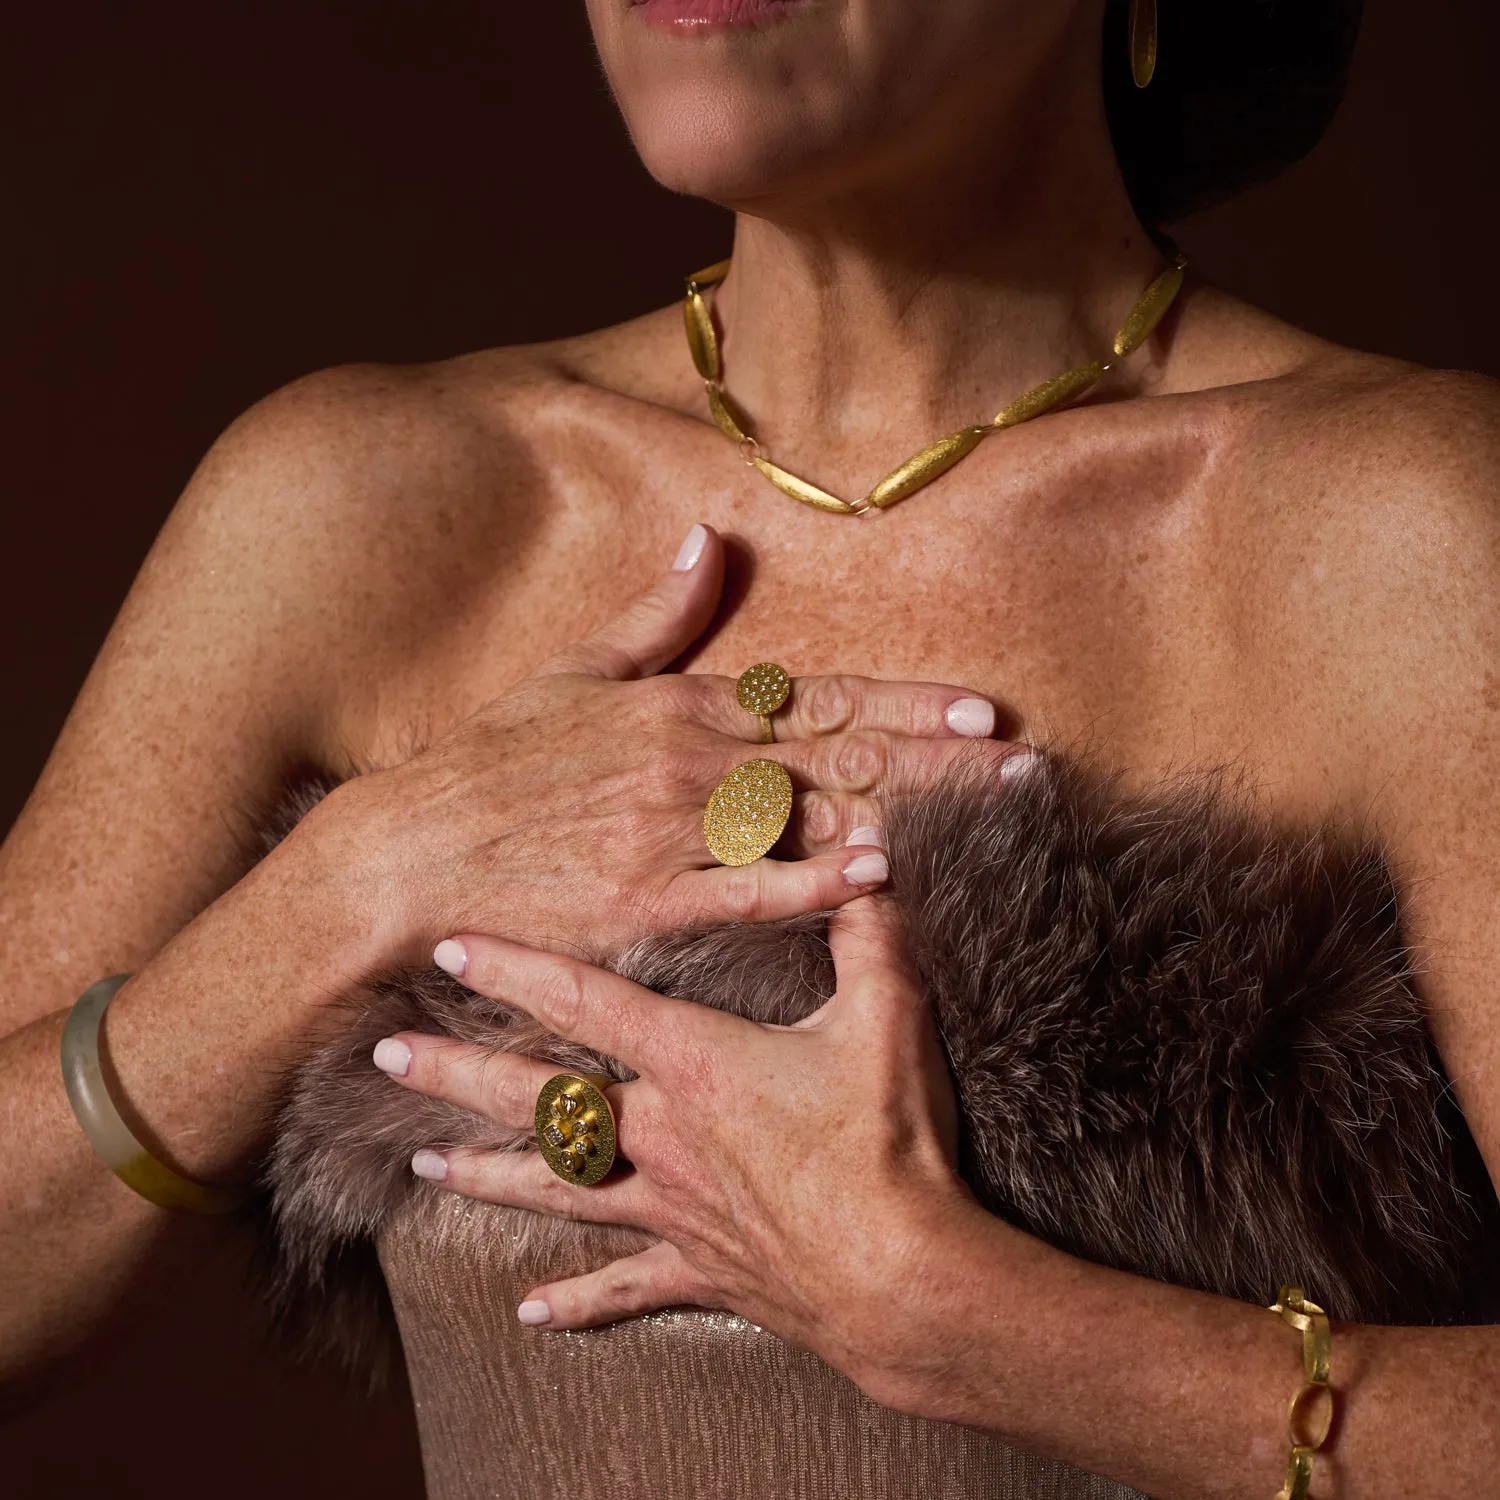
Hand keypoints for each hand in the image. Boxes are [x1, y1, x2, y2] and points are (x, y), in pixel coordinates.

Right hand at [294, 524, 1001, 962]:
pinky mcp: (644, 902)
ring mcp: (668, 830)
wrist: (408, 851)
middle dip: (938, 756)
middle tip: (1025, 759)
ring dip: (907, 809)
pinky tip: (882, 872)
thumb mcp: (570, 673)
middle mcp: (688, 760)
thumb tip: (712, 539)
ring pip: (811, 814)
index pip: (817, 696)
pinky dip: (816, 879)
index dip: (906, 703)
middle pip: (838, 752)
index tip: (982, 708)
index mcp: (678, 703)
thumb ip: (655, 614)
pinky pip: (746, 890)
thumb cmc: (491, 764)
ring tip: (991, 811)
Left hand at [372, 896, 989, 1394]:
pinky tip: (530, 1311)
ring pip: (555, 1188)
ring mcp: (670, 1207)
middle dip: (457, 1071)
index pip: (584, 1001)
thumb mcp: (886, 1018)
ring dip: (485, 1174)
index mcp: (693, 1064)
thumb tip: (868, 863)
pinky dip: (577, 1300)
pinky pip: (624, 1286)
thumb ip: (867, 935)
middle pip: (536, 1098)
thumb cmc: (886, 1141)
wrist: (903, 1273)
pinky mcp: (699, 1268)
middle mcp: (659, 1135)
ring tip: (422, 1164)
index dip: (515, 967)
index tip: (451, 943)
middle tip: (387, 1056)